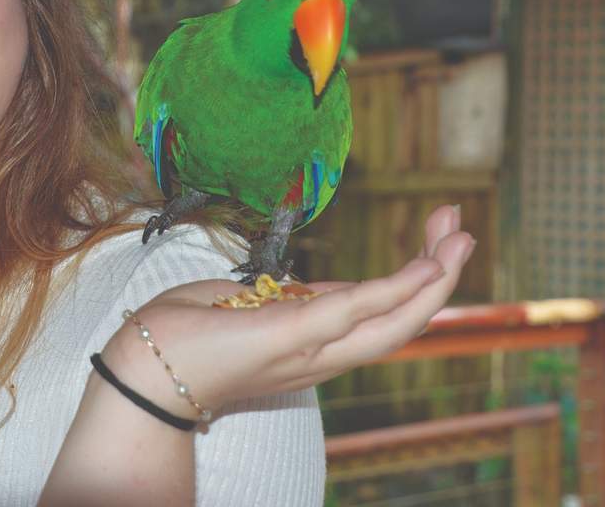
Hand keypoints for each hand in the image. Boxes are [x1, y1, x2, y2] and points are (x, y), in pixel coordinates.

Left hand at [100, 203, 473, 416]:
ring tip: (460, 237)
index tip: (429, 242)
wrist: (141, 373)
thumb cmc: (178, 336)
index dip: (404, 281)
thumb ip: (271, 296)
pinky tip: (426, 266)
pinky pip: (354, 313)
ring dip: (433, 280)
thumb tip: (288, 284)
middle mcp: (318, 357)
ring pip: (392, 323)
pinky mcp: (291, 337)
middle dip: (437, 277)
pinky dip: (396, 290)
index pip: (369, 315)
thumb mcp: (234, 304)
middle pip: (398, 322)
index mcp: (304, 345)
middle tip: (462, 230)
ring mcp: (308, 351)